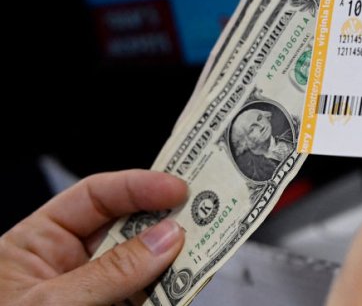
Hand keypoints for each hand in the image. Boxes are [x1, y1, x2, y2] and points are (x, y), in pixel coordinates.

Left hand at [0, 169, 186, 304]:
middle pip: (127, 227)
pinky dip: (172, 291)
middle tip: (205, 213)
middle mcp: (68, 265)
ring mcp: (94, 294)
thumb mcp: (51, 305)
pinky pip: (149, 297)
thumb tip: (166, 239)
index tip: (179, 188)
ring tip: (203, 252)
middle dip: (165, 220)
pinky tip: (187, 285)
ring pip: (145, 265)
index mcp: (37, 244)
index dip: (138, 186)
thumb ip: (110, 272)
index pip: (94, 198)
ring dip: (175, 258)